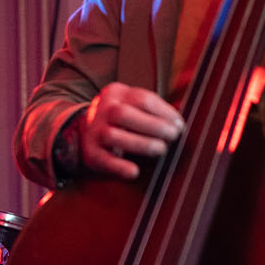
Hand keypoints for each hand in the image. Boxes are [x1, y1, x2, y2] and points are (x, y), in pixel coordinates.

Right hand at [67, 82, 184, 180]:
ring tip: (161, 149)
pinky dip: (120, 167)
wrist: (84, 132)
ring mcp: (94, 131)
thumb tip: (178, 125)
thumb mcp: (131, 104)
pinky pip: (105, 160)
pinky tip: (134, 171)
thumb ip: (150, 110)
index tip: (179, 124)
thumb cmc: (121, 120)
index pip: (142, 98)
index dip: (164, 112)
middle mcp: (102, 109)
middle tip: (173, 136)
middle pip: (125, 114)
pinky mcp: (91, 153)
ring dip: (142, 144)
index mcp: (116, 93)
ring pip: (114, 136)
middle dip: (154, 126)